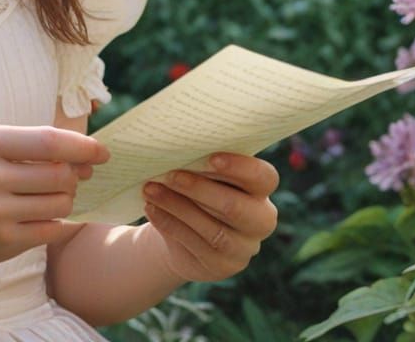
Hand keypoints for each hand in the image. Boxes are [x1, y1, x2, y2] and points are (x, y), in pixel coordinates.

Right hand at [0, 125, 109, 274]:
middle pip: (61, 175)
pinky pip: (50, 229)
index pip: (50, 141)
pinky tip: (45, 215)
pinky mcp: (2, 243)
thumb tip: (79, 153)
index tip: (102, 151)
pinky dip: (56, 221)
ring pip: (60, 203)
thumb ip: (22, 144)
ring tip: (50, 195)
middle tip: (73, 175)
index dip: (83, 146)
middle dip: (75, 175)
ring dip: (66, 199)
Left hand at [140, 152, 278, 281]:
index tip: (210, 157)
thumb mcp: (204, 175)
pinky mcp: (221, 265)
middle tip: (169, 174)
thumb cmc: (197, 189)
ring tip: (150, 190)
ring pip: (213, 230)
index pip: (264, 177)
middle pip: (235, 207)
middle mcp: (260, 220)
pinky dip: (169, 223)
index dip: (240, 167)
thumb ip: (201, 164)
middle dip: (199, 189)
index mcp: (260, 190)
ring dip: (177, 207)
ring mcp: (243, 247)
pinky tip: (151, 208)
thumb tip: (176, 148)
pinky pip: (195, 244)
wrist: (184, 233)